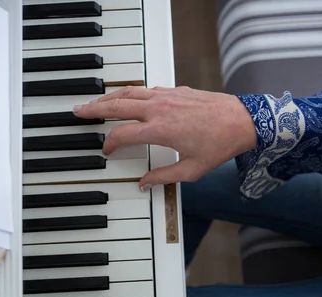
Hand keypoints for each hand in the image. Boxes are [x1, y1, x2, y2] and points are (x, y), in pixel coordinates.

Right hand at [73, 86, 256, 188]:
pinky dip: (130, 93)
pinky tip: (127, 98)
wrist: (242, 121)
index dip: (109, 143)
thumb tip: (144, 183)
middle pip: (117, 105)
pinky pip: (145, 89)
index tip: (105, 150)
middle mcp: (160, 108)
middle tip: (78, 111)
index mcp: (160, 129)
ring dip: (109, 97)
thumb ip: (163, 177)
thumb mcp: (190, 170)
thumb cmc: (220, 145)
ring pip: (129, 92)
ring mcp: (167, 96)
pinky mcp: (175, 90)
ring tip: (95, 102)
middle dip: (94, 108)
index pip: (123, 134)